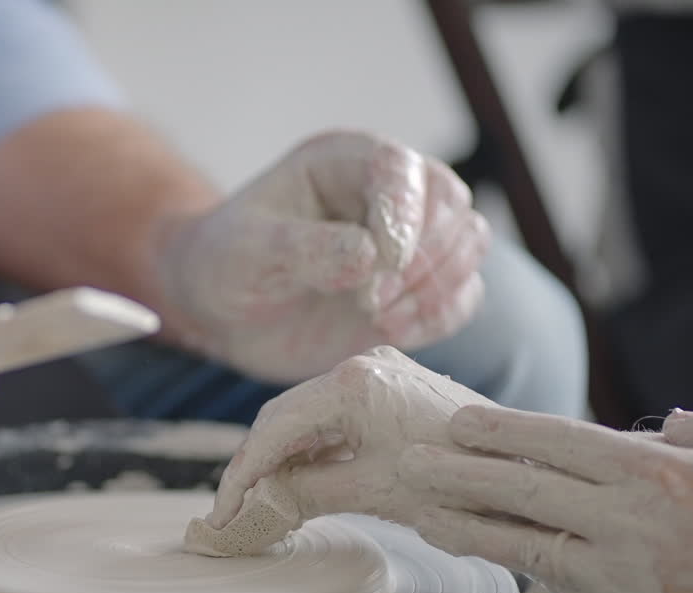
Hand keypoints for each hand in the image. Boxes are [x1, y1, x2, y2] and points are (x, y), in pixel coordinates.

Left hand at [155, 130, 489, 383]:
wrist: (223, 310)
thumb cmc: (227, 264)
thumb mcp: (248, 252)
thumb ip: (305, 249)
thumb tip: (371, 257)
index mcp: (342, 162)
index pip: (399, 168)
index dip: (403, 213)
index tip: (383, 262)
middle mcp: (387, 192)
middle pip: (450, 204)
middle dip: (421, 257)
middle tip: (367, 300)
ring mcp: (409, 240)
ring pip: (469, 243)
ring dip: (434, 286)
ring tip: (374, 316)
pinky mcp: (417, 288)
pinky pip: (463, 296)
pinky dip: (439, 315)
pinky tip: (389, 330)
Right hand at [202, 346, 491, 535]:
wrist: (528, 475)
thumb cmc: (460, 482)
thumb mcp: (373, 492)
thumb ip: (307, 492)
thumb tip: (262, 502)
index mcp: (353, 384)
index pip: (274, 429)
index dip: (243, 474)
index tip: (224, 512)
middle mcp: (364, 365)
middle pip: (285, 415)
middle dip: (259, 462)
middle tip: (238, 508)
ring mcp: (381, 372)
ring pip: (310, 414)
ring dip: (286, 455)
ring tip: (267, 498)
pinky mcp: (395, 387)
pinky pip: (338, 415)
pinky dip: (317, 447)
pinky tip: (306, 478)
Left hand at [397, 405, 692, 592]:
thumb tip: (666, 425)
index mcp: (662, 475)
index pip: (564, 442)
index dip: (505, 430)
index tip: (461, 422)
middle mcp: (630, 519)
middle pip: (527, 487)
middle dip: (461, 471)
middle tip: (410, 458)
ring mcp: (618, 569)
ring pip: (523, 537)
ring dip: (462, 519)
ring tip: (415, 505)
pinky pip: (544, 575)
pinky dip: (499, 555)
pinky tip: (463, 544)